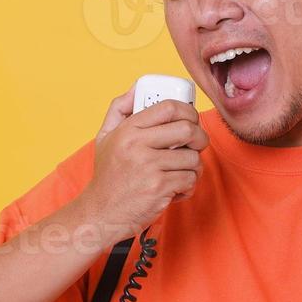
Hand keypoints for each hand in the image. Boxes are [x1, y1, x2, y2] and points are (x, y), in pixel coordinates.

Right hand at [80, 90, 208, 234]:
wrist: (101, 213)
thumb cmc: (108, 176)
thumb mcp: (105, 137)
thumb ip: (119, 109)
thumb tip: (137, 88)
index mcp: (128, 129)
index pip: (168, 107)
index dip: (188, 111)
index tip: (192, 120)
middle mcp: (137, 144)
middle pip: (187, 129)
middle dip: (200, 137)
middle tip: (197, 145)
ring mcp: (149, 166)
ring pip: (192, 158)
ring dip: (193, 167)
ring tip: (181, 173)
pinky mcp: (159, 187)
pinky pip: (190, 179)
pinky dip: (188, 186)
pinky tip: (175, 190)